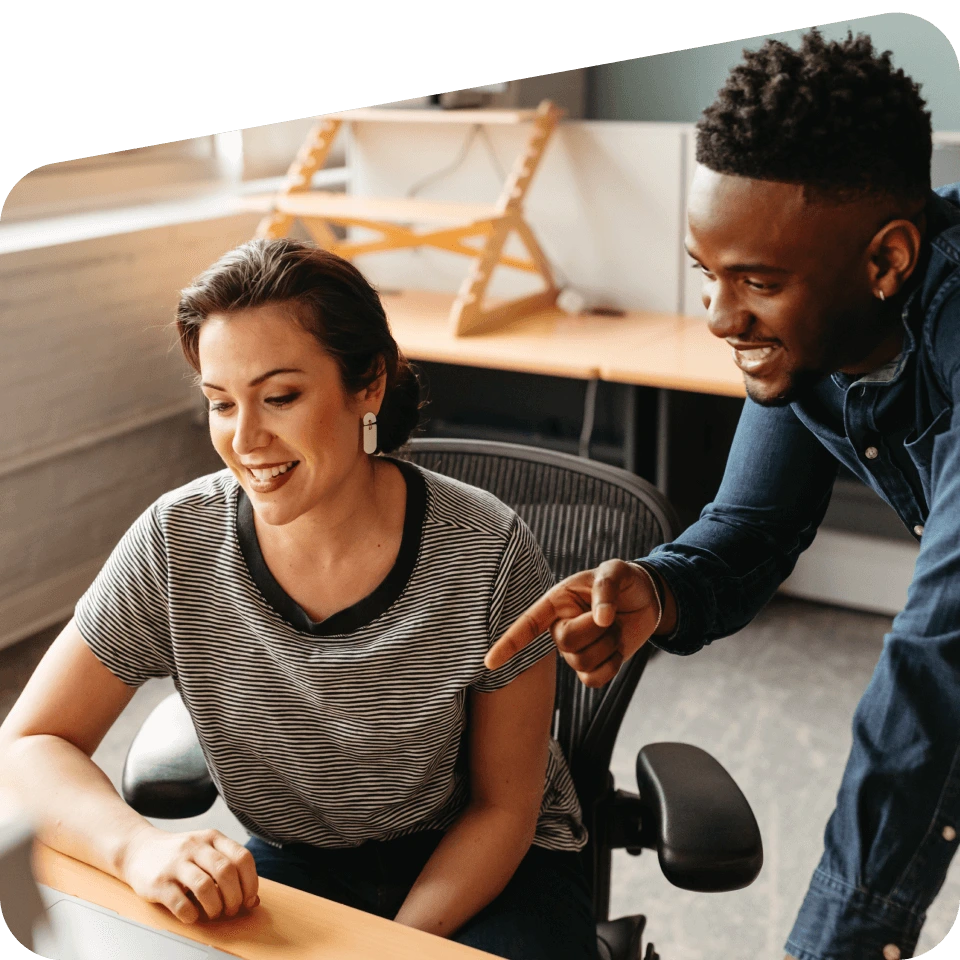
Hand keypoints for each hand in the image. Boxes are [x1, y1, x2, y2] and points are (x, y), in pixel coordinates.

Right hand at [118, 825, 258, 923]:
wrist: (138, 850)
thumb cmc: (180, 855)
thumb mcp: (206, 852)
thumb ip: (229, 870)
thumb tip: (253, 900)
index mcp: (212, 837)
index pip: (242, 857)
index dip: (250, 882)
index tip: (249, 898)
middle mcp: (195, 846)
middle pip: (226, 872)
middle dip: (234, 897)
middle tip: (232, 909)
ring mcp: (175, 863)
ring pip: (205, 886)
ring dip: (215, 906)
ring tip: (214, 913)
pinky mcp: (158, 882)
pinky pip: (180, 903)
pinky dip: (191, 914)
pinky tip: (193, 915)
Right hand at [484, 560, 664, 687]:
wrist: (646, 600)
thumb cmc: (624, 581)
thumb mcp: (616, 571)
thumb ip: (606, 589)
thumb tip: (601, 619)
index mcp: (557, 602)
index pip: (528, 624)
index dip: (509, 643)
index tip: (489, 662)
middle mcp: (560, 627)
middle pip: (566, 643)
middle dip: (595, 630)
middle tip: (610, 616)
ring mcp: (575, 650)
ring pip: (582, 663)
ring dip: (608, 644)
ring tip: (614, 627)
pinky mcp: (592, 666)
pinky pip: (594, 680)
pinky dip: (612, 666)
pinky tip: (617, 649)